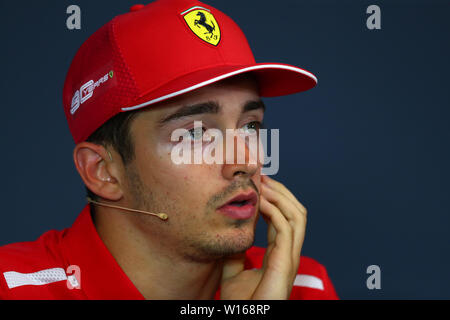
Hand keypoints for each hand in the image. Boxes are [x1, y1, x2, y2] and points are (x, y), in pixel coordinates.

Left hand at [220, 175, 307, 298]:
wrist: (246, 319)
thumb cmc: (241, 303)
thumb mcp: (233, 271)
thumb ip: (235, 253)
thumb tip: (232, 234)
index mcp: (280, 255)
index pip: (285, 219)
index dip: (274, 200)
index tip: (259, 184)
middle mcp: (289, 254)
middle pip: (297, 213)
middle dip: (282, 192)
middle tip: (262, 177)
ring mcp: (290, 258)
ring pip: (298, 217)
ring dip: (281, 196)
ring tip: (263, 184)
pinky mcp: (285, 264)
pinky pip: (285, 229)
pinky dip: (275, 211)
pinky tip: (261, 202)